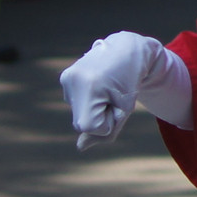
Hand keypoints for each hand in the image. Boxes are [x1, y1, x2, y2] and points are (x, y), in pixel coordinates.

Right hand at [60, 31, 190, 148]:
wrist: (127, 49)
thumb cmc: (130, 80)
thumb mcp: (125, 109)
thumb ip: (106, 132)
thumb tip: (80, 147)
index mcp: (90, 87)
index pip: (91, 127)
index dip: (108, 121)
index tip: (117, 103)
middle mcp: (73, 81)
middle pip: (81, 124)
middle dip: (99, 117)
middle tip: (113, 95)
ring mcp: (67, 78)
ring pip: (78, 115)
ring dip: (93, 108)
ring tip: (106, 88)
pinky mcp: (65, 77)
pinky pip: (75, 103)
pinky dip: (87, 101)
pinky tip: (97, 84)